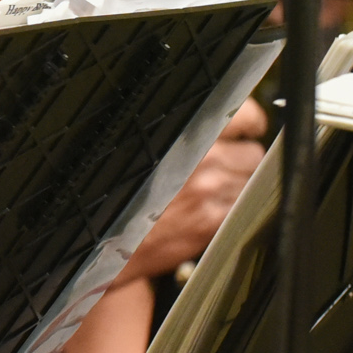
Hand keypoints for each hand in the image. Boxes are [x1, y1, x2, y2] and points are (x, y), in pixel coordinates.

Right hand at [122, 99, 265, 282]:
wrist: (100, 237)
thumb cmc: (116, 191)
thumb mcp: (147, 144)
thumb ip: (187, 131)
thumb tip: (222, 125)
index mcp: (186, 129)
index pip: (248, 116)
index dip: (248, 125)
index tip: (243, 130)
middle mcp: (203, 157)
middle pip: (252, 154)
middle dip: (239, 161)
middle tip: (216, 168)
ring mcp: (210, 192)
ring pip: (251, 183)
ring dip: (235, 187)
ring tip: (207, 192)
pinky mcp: (212, 222)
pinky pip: (241, 210)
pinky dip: (228, 211)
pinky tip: (204, 211)